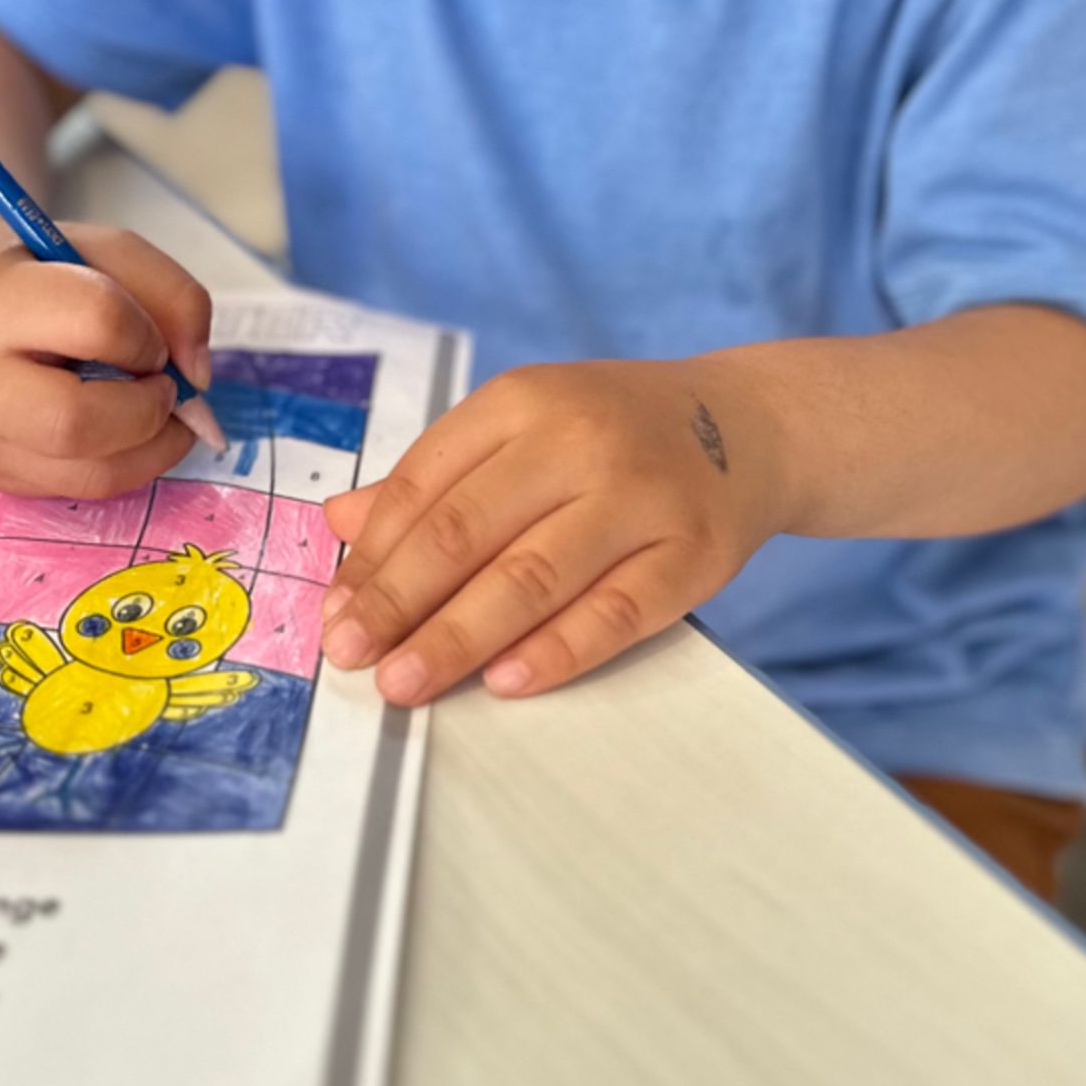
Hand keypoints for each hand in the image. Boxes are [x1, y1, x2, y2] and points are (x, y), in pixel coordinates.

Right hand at [0, 220, 212, 498]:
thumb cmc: (42, 272)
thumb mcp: (111, 251)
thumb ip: (175, 297)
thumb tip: (198, 380)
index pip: (97, 322)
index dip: (147, 333)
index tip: (150, 336)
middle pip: (74, 424)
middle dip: (147, 411)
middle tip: (161, 388)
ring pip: (90, 474)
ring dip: (152, 446)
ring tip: (156, 410)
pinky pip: (84, 490)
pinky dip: (127, 464)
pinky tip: (125, 430)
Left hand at [319, 358, 781, 706]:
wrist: (749, 425)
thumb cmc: (613, 433)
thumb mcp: (524, 427)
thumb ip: (435, 478)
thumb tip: (340, 524)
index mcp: (524, 401)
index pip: (426, 483)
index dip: (373, 554)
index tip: (335, 611)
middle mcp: (581, 440)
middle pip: (467, 531)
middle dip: (398, 601)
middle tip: (352, 657)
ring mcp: (642, 497)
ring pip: (533, 576)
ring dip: (458, 636)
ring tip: (405, 683)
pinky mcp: (695, 554)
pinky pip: (618, 612)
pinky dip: (558, 650)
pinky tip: (505, 682)